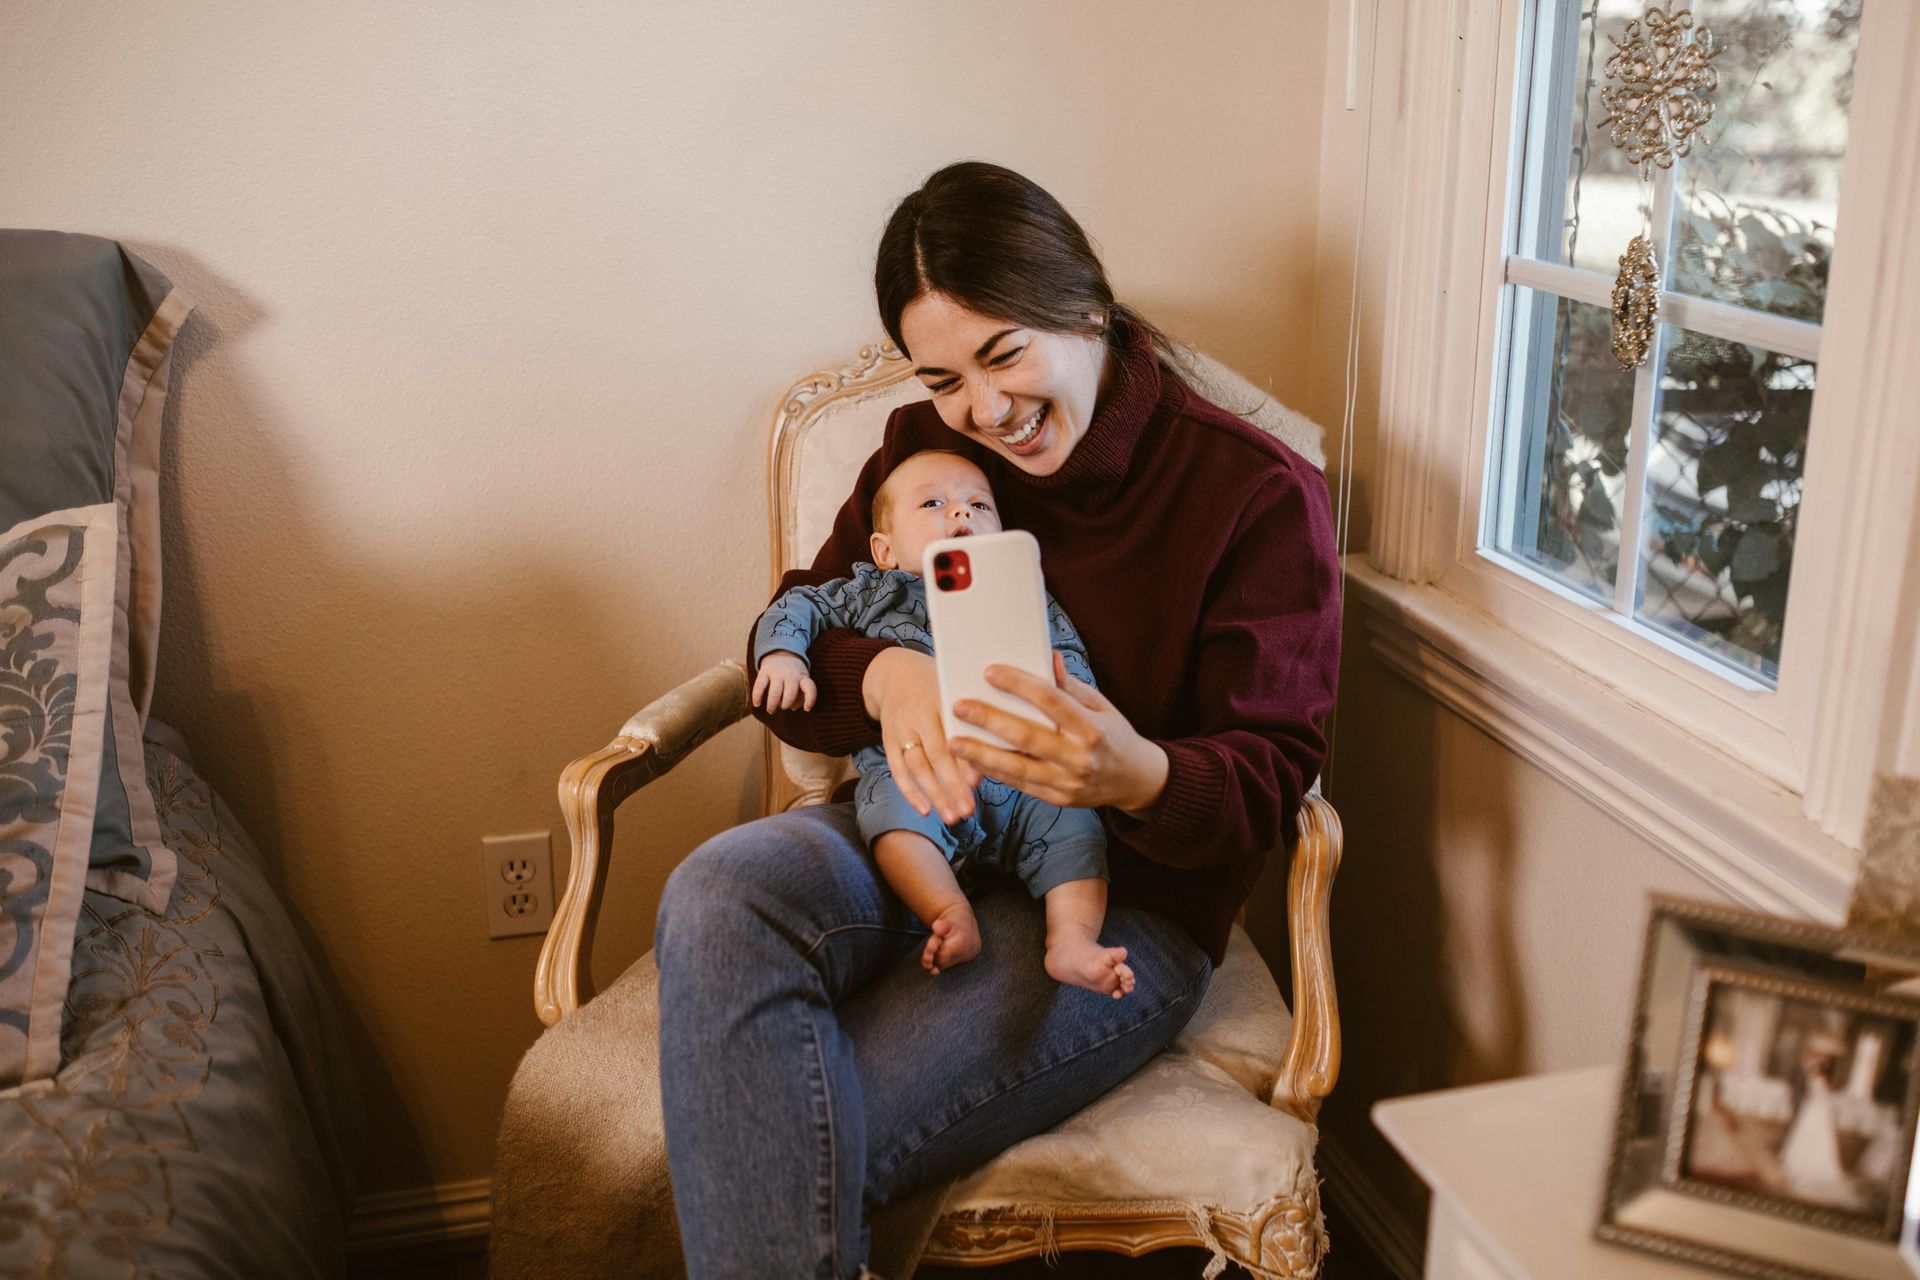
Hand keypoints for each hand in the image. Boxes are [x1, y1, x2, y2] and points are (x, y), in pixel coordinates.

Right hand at [751, 652, 816, 711]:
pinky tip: (757, 704)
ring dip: (772, 705)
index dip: (810, 700)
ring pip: (775, 692)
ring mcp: (777, 672)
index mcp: (802, 677)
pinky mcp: (764, 671)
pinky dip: (757, 697)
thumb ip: (801, 696)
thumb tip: (793, 707)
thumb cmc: (793, 674)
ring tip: (771, 710)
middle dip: (785, 705)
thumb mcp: (802, 681)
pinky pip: (760, 686)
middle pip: (790, 694)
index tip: (807, 709)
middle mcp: (791, 674)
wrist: (781, 652)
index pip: (809, 688)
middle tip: (782, 707)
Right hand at [861, 647, 979, 824]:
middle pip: (935, 754)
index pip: (952, 732)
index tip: (978, 782)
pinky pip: (897, 769)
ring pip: (916, 766)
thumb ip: (975, 718)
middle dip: (951, 785)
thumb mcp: (956, 690)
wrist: (894, 672)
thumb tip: (1000, 755)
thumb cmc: (938, 686)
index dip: (964, 759)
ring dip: (934, 794)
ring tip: (952, 817)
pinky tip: (925, 810)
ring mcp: (899, 728)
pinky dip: (910, 792)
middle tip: (968, 811)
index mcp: (940, 698)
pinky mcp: (887, 740)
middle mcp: (917, 714)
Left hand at [949, 652, 1168, 817]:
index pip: (1051, 701)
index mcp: (1092, 727)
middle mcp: (1080, 757)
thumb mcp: (1101, 705)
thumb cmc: (1114, 735)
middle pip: (1028, 736)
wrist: (1135, 781)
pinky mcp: (1058, 799)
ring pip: (1018, 767)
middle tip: (960, 706)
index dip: (1019, 684)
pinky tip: (972, 761)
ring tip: (953, 742)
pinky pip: (1021, 785)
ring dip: (981, 754)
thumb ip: (1071, 686)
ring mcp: (1068, 782)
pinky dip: (995, 773)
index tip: (990, 671)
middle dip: (990, 720)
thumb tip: (1048, 657)